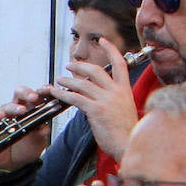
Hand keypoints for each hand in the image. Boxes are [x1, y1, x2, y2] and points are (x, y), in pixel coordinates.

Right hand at [0, 85, 53, 171]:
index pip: (35, 96)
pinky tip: (1, 116)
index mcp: (31, 110)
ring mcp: (6, 116)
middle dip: (27, 93)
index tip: (48, 91)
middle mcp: (17, 110)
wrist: (13, 164)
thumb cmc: (25, 149)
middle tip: (33, 97)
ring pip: (8, 105)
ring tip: (21, 110)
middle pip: (20, 94)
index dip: (41, 91)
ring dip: (14, 107)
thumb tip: (45, 128)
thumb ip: (41, 134)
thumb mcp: (38, 142)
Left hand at [50, 40, 137, 159]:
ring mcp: (106, 100)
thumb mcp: (124, 111)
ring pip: (83, 83)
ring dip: (68, 80)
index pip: (119, 63)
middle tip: (70, 65)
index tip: (103, 40)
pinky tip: (56, 93)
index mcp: (125, 91)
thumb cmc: (127, 134)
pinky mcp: (96, 110)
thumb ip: (112, 100)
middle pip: (96, 70)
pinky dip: (63, 94)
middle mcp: (116, 92)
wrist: (129, 146)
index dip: (111, 49)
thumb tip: (97, 97)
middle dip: (81, 66)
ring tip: (59, 80)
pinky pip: (76, 98)